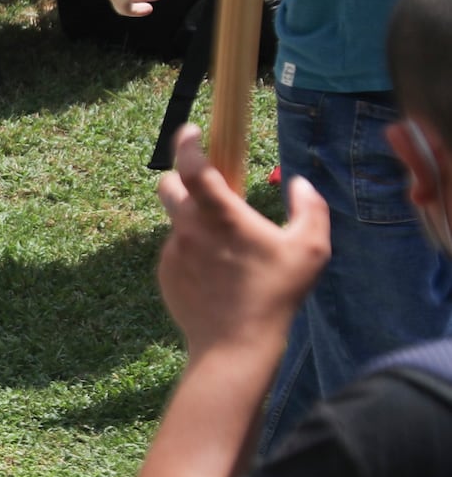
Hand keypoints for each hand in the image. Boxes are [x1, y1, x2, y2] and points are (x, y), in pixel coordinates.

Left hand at [156, 125, 330, 359]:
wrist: (235, 346)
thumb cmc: (276, 295)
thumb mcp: (311, 251)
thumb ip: (311, 210)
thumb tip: (301, 184)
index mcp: (220, 216)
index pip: (191, 166)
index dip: (186, 143)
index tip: (190, 131)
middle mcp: (188, 228)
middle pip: (167, 185)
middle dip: (181, 179)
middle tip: (207, 191)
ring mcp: (172, 251)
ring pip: (176, 222)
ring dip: (195, 223)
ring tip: (226, 251)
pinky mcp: (164, 272)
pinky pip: (176, 251)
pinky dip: (192, 253)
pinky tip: (217, 278)